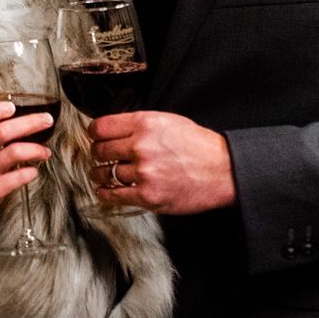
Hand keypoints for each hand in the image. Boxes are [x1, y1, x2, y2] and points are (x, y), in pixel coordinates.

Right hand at [0, 100, 52, 231]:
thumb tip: (14, 117)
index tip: (11, 106)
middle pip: (3, 132)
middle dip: (30, 123)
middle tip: (46, 120)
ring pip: (15, 153)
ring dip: (37, 149)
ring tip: (45, 150)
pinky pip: (19, 177)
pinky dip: (32, 171)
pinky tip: (33, 170)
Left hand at [87, 111, 234, 214]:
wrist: (224, 170)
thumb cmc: (200, 146)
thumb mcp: (168, 121)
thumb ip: (139, 125)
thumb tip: (113, 129)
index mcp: (145, 124)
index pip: (101, 127)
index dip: (94, 133)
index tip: (95, 137)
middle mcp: (141, 146)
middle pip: (99, 150)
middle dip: (98, 153)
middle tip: (100, 156)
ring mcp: (144, 172)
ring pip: (106, 173)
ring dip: (101, 174)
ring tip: (102, 173)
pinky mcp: (148, 195)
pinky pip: (114, 195)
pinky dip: (106, 192)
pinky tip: (104, 189)